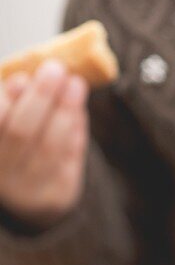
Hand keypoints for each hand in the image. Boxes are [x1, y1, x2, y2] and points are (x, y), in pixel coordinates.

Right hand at [0, 59, 89, 229]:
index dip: (7, 101)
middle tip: (56, 68)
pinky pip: (70, 158)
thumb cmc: (16, 138)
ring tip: (75, 83)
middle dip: (40, 97)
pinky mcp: (57, 196)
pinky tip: (77, 110)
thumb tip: (25, 80)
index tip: (24, 77)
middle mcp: (1, 174)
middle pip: (21, 133)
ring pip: (49, 146)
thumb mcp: (8, 117)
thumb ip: (13, 100)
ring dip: (65, 109)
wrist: (31, 193)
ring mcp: (28, 190)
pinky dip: (76, 129)